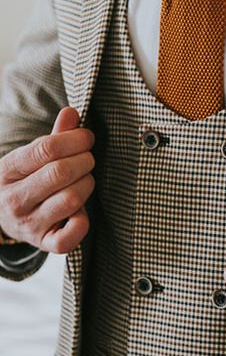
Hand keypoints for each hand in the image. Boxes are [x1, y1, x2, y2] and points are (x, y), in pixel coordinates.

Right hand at [0, 107, 94, 253]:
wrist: (5, 217)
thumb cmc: (27, 180)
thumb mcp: (31, 157)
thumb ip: (55, 136)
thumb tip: (72, 112)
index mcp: (7, 170)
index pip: (46, 149)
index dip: (75, 139)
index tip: (87, 138)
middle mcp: (14, 199)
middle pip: (60, 172)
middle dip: (84, 161)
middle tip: (87, 159)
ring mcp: (28, 224)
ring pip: (71, 199)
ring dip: (87, 185)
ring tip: (83, 181)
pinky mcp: (44, 243)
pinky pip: (71, 235)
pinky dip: (83, 222)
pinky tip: (79, 210)